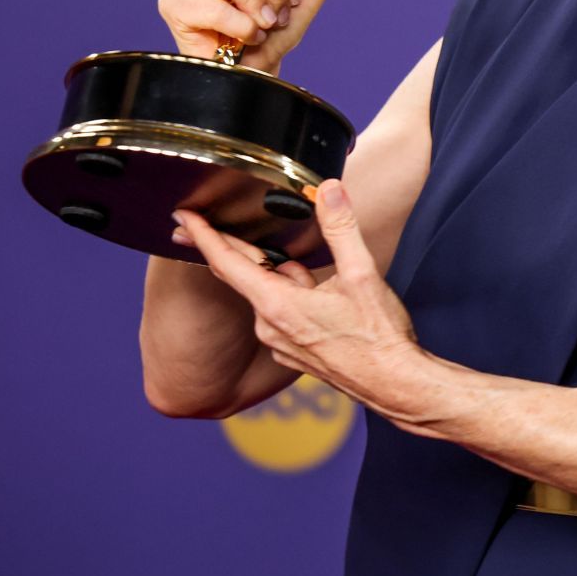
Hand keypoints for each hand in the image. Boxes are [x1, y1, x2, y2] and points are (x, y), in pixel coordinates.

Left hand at [171, 180, 429, 421]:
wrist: (394, 385)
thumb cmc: (379, 337)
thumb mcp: (362, 274)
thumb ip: (341, 228)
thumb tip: (328, 190)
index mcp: (278, 305)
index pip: (227, 263)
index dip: (203, 235)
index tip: (182, 216)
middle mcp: (270, 327)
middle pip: (243, 276)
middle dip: (231, 247)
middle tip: (210, 220)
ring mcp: (281, 343)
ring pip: (268, 294)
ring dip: (278, 274)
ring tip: (307, 261)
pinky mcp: (294, 353)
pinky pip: (281, 314)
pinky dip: (290, 295)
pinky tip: (318, 294)